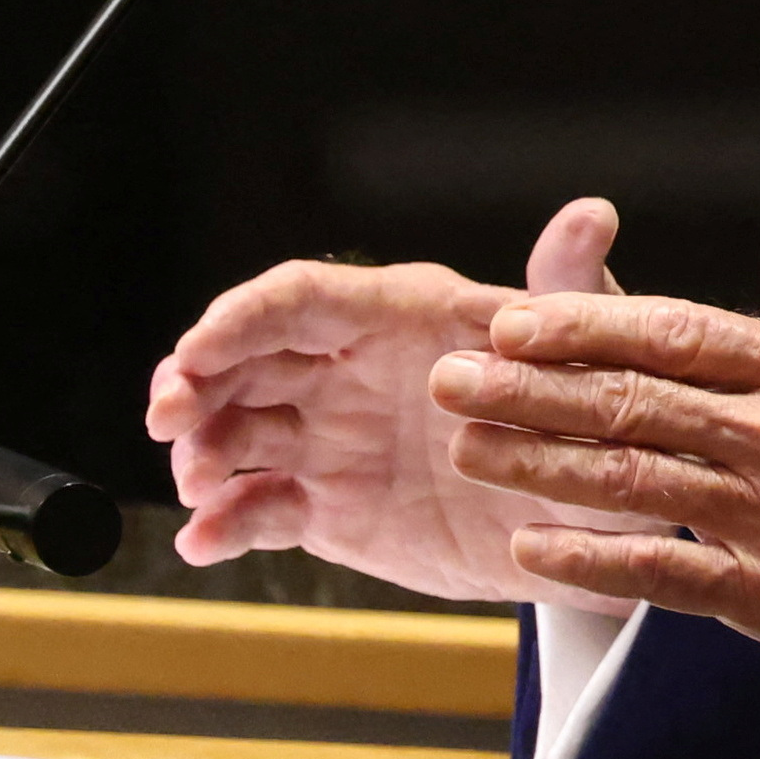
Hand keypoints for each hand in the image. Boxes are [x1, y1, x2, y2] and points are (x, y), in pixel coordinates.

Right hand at [145, 200, 669, 610]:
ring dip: (200, 453)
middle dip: (192, 382)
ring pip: (237, 432)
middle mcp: (349, 368)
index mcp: (397, 313)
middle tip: (166, 421)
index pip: (298, 298)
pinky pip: (259, 510)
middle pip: (245, 359)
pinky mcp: (328, 506)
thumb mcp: (585, 343)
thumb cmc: (589, 402)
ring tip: (196, 487)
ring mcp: (330, 438)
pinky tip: (204, 543)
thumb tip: (590, 215)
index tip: (196, 353)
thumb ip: (567, 286)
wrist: (594, 513)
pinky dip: (223, 526)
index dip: (238, 320)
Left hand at [431, 216, 759, 701]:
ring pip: (633, 481)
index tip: (512, 317)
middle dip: (530, 387)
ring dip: (538, 465)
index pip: (678, 331)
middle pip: (635, 401)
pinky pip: (667, 576)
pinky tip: (530, 552)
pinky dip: (595, 563)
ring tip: (464, 450)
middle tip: (450, 376)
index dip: (586, 323)